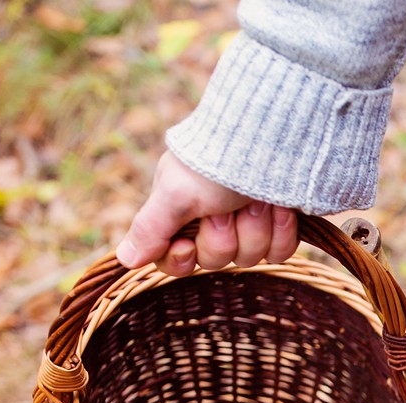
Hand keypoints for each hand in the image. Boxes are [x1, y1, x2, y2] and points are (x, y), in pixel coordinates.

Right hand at [116, 153, 299, 274]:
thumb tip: (125, 259)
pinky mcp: (279, 227)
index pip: (175, 261)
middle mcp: (215, 222)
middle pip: (216, 261)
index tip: (186, 245)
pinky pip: (279, 252)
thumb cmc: (216, 160)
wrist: (270, 138)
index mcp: (182, 213)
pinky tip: (280, 207)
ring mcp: (249, 225)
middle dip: (224, 233)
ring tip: (255, 198)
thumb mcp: (175, 193)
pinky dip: (280, 229)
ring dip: (254, 226)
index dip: (181, 259)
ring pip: (251, 257)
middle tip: (226, 205)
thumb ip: (150, 228)